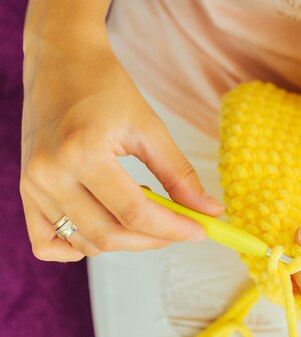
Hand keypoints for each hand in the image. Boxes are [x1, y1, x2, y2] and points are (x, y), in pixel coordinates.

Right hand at [20, 27, 222, 260]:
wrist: (62, 61)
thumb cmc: (107, 88)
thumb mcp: (150, 128)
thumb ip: (180, 174)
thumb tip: (210, 210)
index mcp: (82, 154)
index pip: (134, 213)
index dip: (173, 228)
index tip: (200, 231)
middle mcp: (49, 175)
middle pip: (109, 235)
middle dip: (153, 239)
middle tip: (181, 226)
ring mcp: (32, 186)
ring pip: (85, 243)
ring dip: (124, 240)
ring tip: (142, 207)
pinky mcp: (25, 191)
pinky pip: (47, 244)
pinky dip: (79, 247)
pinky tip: (105, 227)